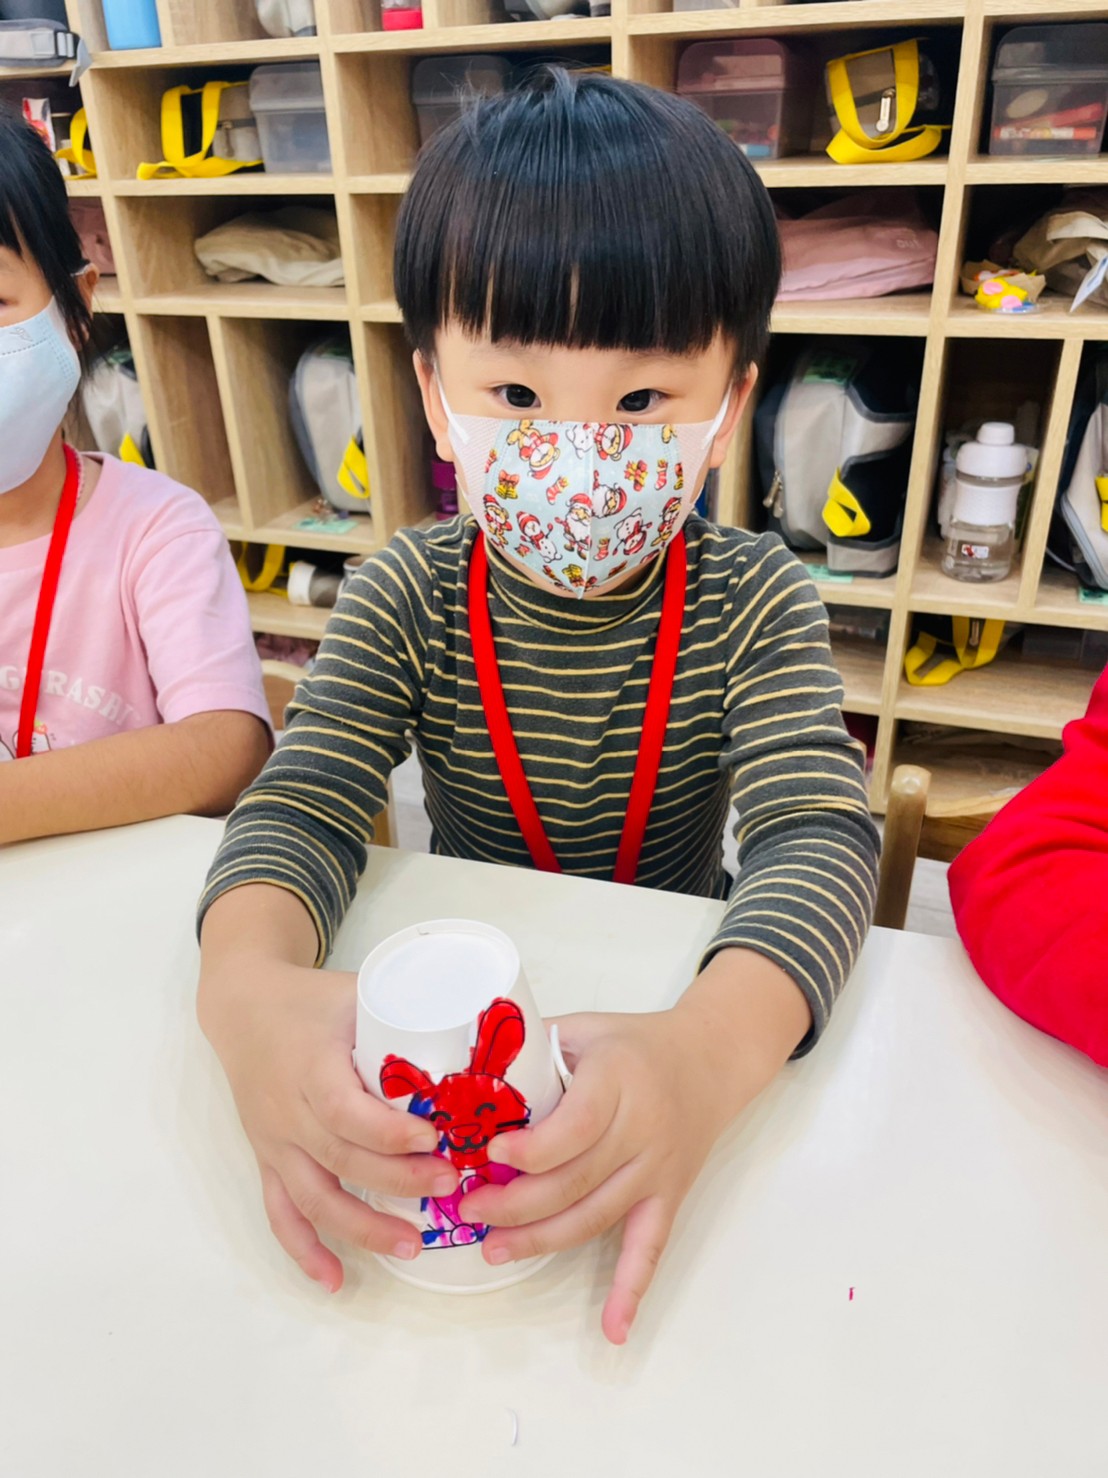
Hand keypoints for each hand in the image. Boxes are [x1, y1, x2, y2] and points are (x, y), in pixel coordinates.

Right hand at [198, 959, 453, 1291]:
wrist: (243, 1007)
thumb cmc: (311, 1000)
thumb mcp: (357, 994)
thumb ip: (411, 1009)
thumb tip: (487, 1024)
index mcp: (310, 1066)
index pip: (343, 1110)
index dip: (386, 1132)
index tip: (430, 1140)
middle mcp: (288, 1111)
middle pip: (339, 1159)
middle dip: (395, 1180)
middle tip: (447, 1186)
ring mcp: (277, 1141)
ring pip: (314, 1196)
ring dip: (360, 1228)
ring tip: (410, 1246)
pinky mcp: (269, 1159)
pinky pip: (281, 1212)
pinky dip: (304, 1250)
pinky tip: (334, 1279)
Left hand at [459, 949, 810, 1344]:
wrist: (710, 1059)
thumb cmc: (636, 1042)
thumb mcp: (585, 1026)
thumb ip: (531, 1045)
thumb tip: (460, 1065)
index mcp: (619, 1079)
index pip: (577, 1126)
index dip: (532, 1149)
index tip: (491, 1152)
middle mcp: (643, 1129)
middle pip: (576, 1181)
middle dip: (516, 1202)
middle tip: (470, 1208)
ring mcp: (658, 1169)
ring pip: (596, 1217)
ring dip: (542, 1239)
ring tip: (493, 1247)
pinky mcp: (669, 1196)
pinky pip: (650, 1248)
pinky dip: (632, 1290)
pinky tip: (613, 1328)